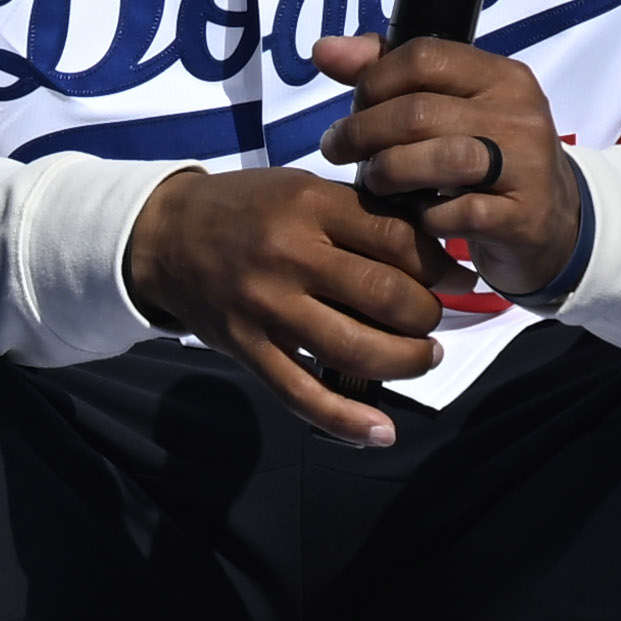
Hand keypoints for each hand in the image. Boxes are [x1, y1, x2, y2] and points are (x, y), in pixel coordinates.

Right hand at [129, 159, 456, 449]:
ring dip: (407, 361)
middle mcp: (290, 256)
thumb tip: (436, 256)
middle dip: (427, 315)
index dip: (441, 266)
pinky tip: (382, 431)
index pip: (400, 241)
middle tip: (432, 318)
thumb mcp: (303, 189)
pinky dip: (346, 421)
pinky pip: (302, 394)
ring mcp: (266, 308)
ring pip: (357, 349)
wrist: (163, 236)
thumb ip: (361, 216)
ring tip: (422, 356)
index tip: (457, 279)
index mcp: (310, 207)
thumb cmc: (246, 209)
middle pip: (388, 296)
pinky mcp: (247, 349)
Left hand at [306, 28, 587, 306]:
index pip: (423, 57)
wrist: (554, 221)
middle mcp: (518, 113)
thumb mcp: (454, 107)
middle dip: (362, 132)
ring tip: (371, 182)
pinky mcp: (523, 216)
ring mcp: (526, 165)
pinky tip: (416, 217)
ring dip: (388, 172)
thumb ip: (389, 73)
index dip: (373, 82)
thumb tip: (324, 50)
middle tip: (338, 150)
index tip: (353, 107)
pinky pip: (457, 214)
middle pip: (419, 111)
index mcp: (500, 75)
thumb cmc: (487, 155)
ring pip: (439, 159)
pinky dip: (425, 217)